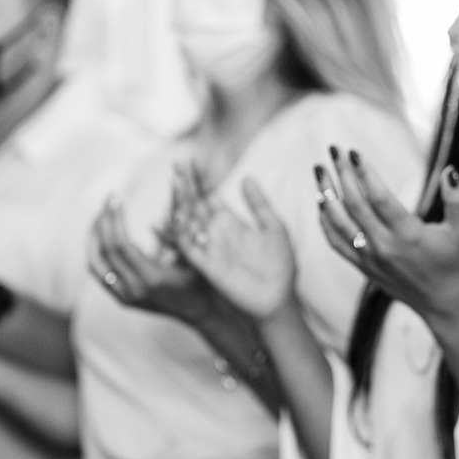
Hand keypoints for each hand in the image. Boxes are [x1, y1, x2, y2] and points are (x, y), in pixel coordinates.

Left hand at [89, 197, 222, 326]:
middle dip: (103, 221)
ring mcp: (126, 297)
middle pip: (105, 252)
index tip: (115, 198)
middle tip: (108, 200)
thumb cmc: (204, 281)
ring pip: (96, 264)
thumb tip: (155, 219)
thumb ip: (177, 237)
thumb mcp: (196, 256)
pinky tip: (102, 236)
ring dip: (94, 237)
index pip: (121, 245)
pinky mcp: (123, 299)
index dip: (115, 219)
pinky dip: (97, 252)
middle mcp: (134, 290)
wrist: (203, 313)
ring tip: (100, 215)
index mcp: (152, 278)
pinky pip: (101, 274)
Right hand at [171, 171, 298, 323]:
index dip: (202, 179)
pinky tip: (181, 217)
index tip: (193, 160)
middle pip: (196, 205)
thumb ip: (259, 204)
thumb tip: (246, 177)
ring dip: (182, 205)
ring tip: (178, 184)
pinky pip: (190, 248)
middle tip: (178, 165)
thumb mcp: (274, 227)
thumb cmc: (280, 265)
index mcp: (231, 223)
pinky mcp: (208, 267)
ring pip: (189, 224)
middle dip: (187, 186)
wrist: (279, 297)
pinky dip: (183, 234)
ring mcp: (211, 249)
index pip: (210, 196)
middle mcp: (217, 234)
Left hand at [316, 147, 458, 322]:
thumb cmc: (455, 262)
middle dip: (341, 174)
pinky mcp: (363, 267)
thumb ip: (457, 199)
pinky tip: (321, 202)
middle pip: (355, 205)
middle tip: (333, 149)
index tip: (353, 152)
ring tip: (319, 170)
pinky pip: (336, 243)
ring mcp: (370, 258)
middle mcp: (385, 247)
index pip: (379, 198)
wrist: (443, 303)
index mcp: (408, 235)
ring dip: (326, 194)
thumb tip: (449, 171)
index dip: (365, 173)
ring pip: (339, 223)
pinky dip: (325, 222)